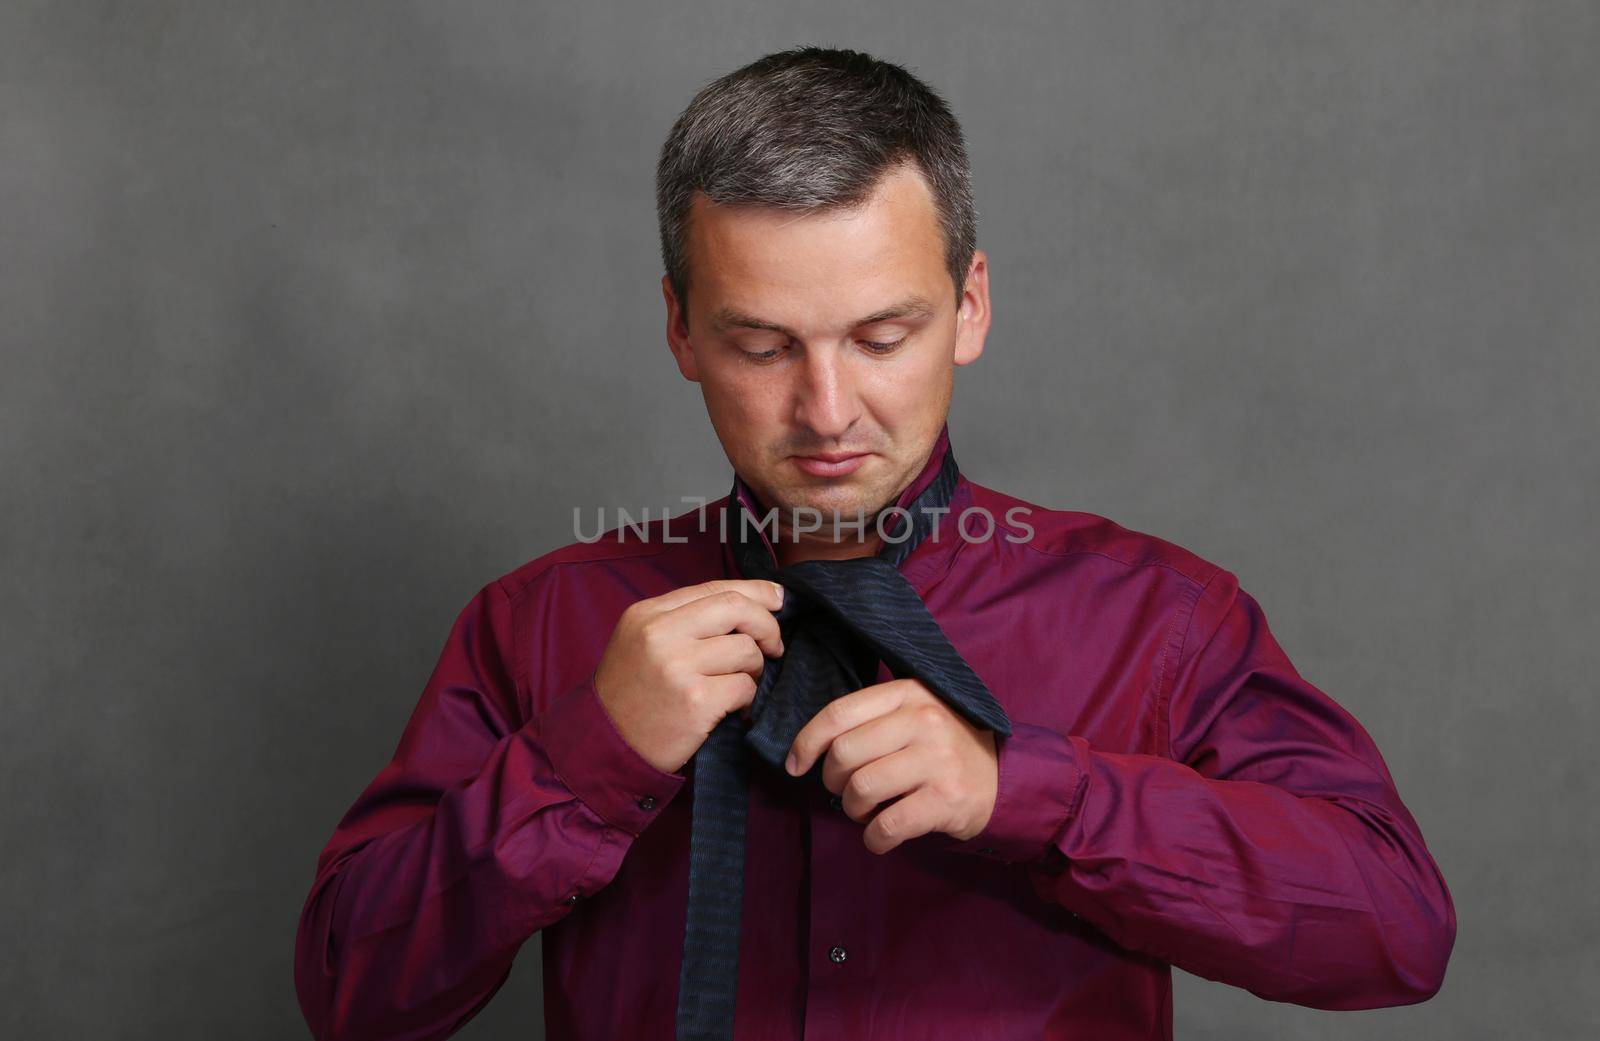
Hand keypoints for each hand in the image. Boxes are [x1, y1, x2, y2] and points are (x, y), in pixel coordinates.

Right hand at [594, 579, 785, 773]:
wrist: (604, 745)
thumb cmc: (631, 693)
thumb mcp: (641, 641)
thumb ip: (685, 619)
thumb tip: (749, 602)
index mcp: (648, 614)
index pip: (714, 588)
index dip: (755, 591)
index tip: (777, 599)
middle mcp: (660, 634)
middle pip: (736, 608)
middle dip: (767, 625)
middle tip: (773, 645)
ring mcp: (677, 668)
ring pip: (746, 650)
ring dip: (754, 669)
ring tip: (739, 683)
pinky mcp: (695, 702)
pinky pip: (745, 687)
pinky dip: (747, 698)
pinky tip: (733, 708)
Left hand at [785, 678, 998, 854]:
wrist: (1004, 778)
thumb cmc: (942, 747)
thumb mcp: (913, 713)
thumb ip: (870, 719)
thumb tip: (808, 749)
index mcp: (908, 693)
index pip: (839, 713)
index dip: (806, 742)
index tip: (795, 765)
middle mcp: (923, 720)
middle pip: (844, 754)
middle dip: (831, 781)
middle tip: (843, 790)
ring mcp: (937, 760)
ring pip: (860, 789)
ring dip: (853, 810)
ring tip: (866, 811)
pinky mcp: (947, 800)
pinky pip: (887, 825)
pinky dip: (874, 838)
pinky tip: (880, 836)